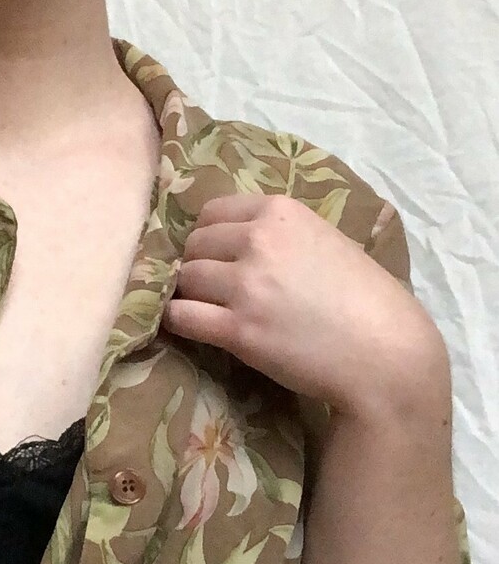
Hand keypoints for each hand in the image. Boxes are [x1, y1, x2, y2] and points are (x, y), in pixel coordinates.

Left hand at [162, 192, 445, 415]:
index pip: (213, 210)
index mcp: (281, 212)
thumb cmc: (367, 300)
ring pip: (184, 279)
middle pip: (194, 245)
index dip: (210, 236)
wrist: (385, 353)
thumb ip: (282, 234)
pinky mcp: (238, 329)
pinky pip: (181, 316)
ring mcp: (246, 285)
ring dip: (189, 294)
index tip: (217, 255)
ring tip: (206, 309)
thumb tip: (238, 241)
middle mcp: (258, 240)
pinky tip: (189, 327)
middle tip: (213, 289)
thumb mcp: (327, 241)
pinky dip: (178, 321)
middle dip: (198, 265)